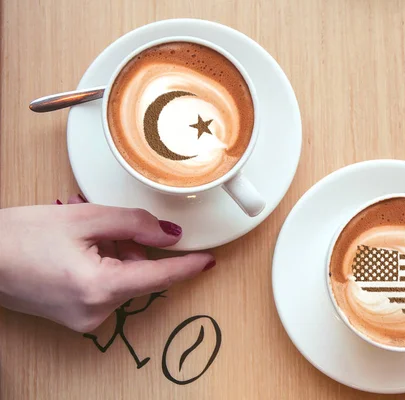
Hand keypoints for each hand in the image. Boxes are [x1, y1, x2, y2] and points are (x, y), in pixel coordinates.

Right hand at [0, 195, 214, 332]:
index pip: (160, 277)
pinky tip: (78, 247)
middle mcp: (95, 312)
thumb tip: (169, 235)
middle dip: (129, 243)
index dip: (188, 266)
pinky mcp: (75, 317)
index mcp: (100, 288)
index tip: (209, 260)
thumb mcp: (85, 218)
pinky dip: (102, 264)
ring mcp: (84, 319)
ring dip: (113, 251)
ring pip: (122, 277)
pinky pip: (105, 287)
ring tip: (82, 231)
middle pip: (139, 273)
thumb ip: (135, 224)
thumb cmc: (19, 238)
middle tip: (102, 222)